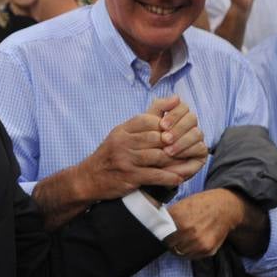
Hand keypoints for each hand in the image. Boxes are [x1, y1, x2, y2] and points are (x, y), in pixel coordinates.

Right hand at [76, 96, 206, 200]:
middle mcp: (122, 143)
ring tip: (188, 163)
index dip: (165, 126)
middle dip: (173, 143)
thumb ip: (148, 117)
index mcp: (122, 130)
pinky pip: (154, 175)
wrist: (88, 179)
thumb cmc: (111, 154)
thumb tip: (175, 98)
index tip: (175, 132)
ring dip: (175, 161)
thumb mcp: (123, 133)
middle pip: (156, 138)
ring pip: (158, 156)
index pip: (148, 120)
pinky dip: (169, 177)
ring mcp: (125, 160)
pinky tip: (178, 178)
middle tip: (187, 148)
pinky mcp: (129, 177)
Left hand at [163, 188, 246, 258]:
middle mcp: (188, 232)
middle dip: (170, 243)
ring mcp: (199, 242)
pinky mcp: (208, 250)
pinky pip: (192, 256)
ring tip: (183, 241)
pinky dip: (190, 252)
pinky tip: (192, 243)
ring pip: (180, 253)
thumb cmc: (202, 203)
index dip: (162, 236)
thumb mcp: (182, 204)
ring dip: (180, 249)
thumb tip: (158, 226)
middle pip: (170, 246)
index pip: (162, 236)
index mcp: (178, 218)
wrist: (225, 207)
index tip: (163, 235)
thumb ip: (170, 216)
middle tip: (173, 239)